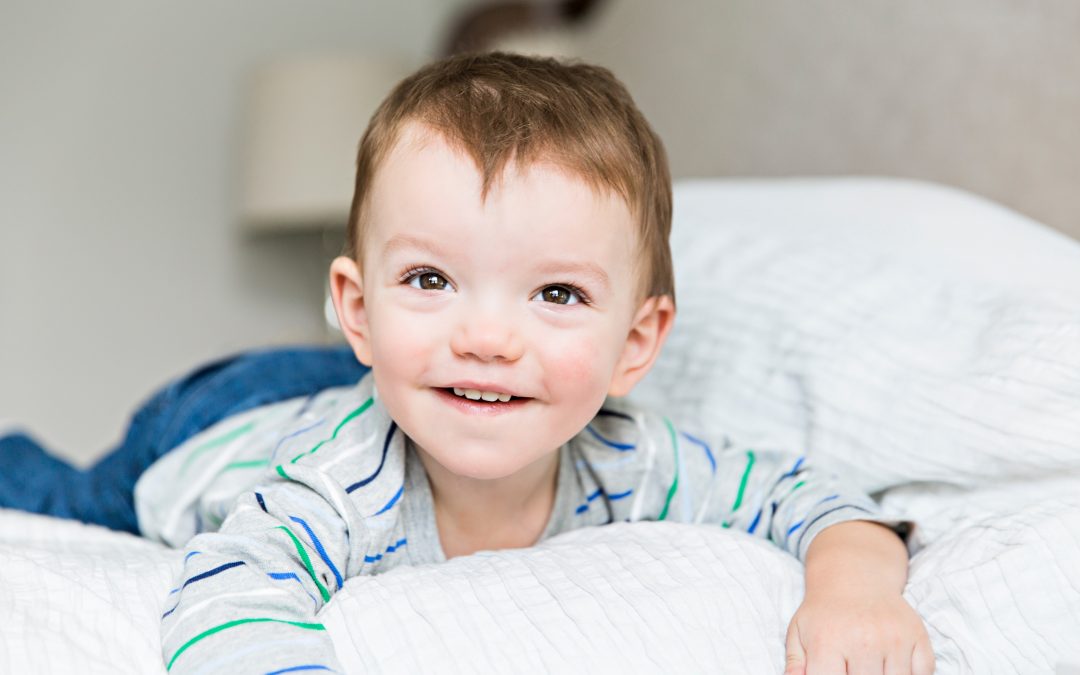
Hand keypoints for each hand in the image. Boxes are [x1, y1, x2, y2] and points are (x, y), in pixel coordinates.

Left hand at [783, 590, 933, 674]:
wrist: (855, 574)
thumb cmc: (824, 612)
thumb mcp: (799, 632)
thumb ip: (795, 663)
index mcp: (828, 642)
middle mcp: (863, 640)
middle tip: (853, 669)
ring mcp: (894, 639)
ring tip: (870, 666)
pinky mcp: (917, 636)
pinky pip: (923, 673)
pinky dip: (911, 674)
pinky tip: (893, 665)